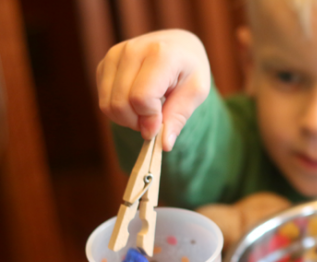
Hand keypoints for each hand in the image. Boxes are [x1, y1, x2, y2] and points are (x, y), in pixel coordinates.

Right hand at [97, 29, 210, 150]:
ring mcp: (114, 56)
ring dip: (127, 119)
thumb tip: (164, 144)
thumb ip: (179, 117)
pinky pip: (103, 101)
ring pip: (108, 105)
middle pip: (121, 104)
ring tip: (147, 113)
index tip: (161, 126)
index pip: (141, 98)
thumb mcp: (197, 92)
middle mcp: (132, 50)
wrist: (177, 46)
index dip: (150, 120)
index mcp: (160, 54)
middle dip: (138, 122)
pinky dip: (119, 111)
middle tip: (156, 121)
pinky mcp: (104, 64)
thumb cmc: (189, 70)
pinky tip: (136, 104)